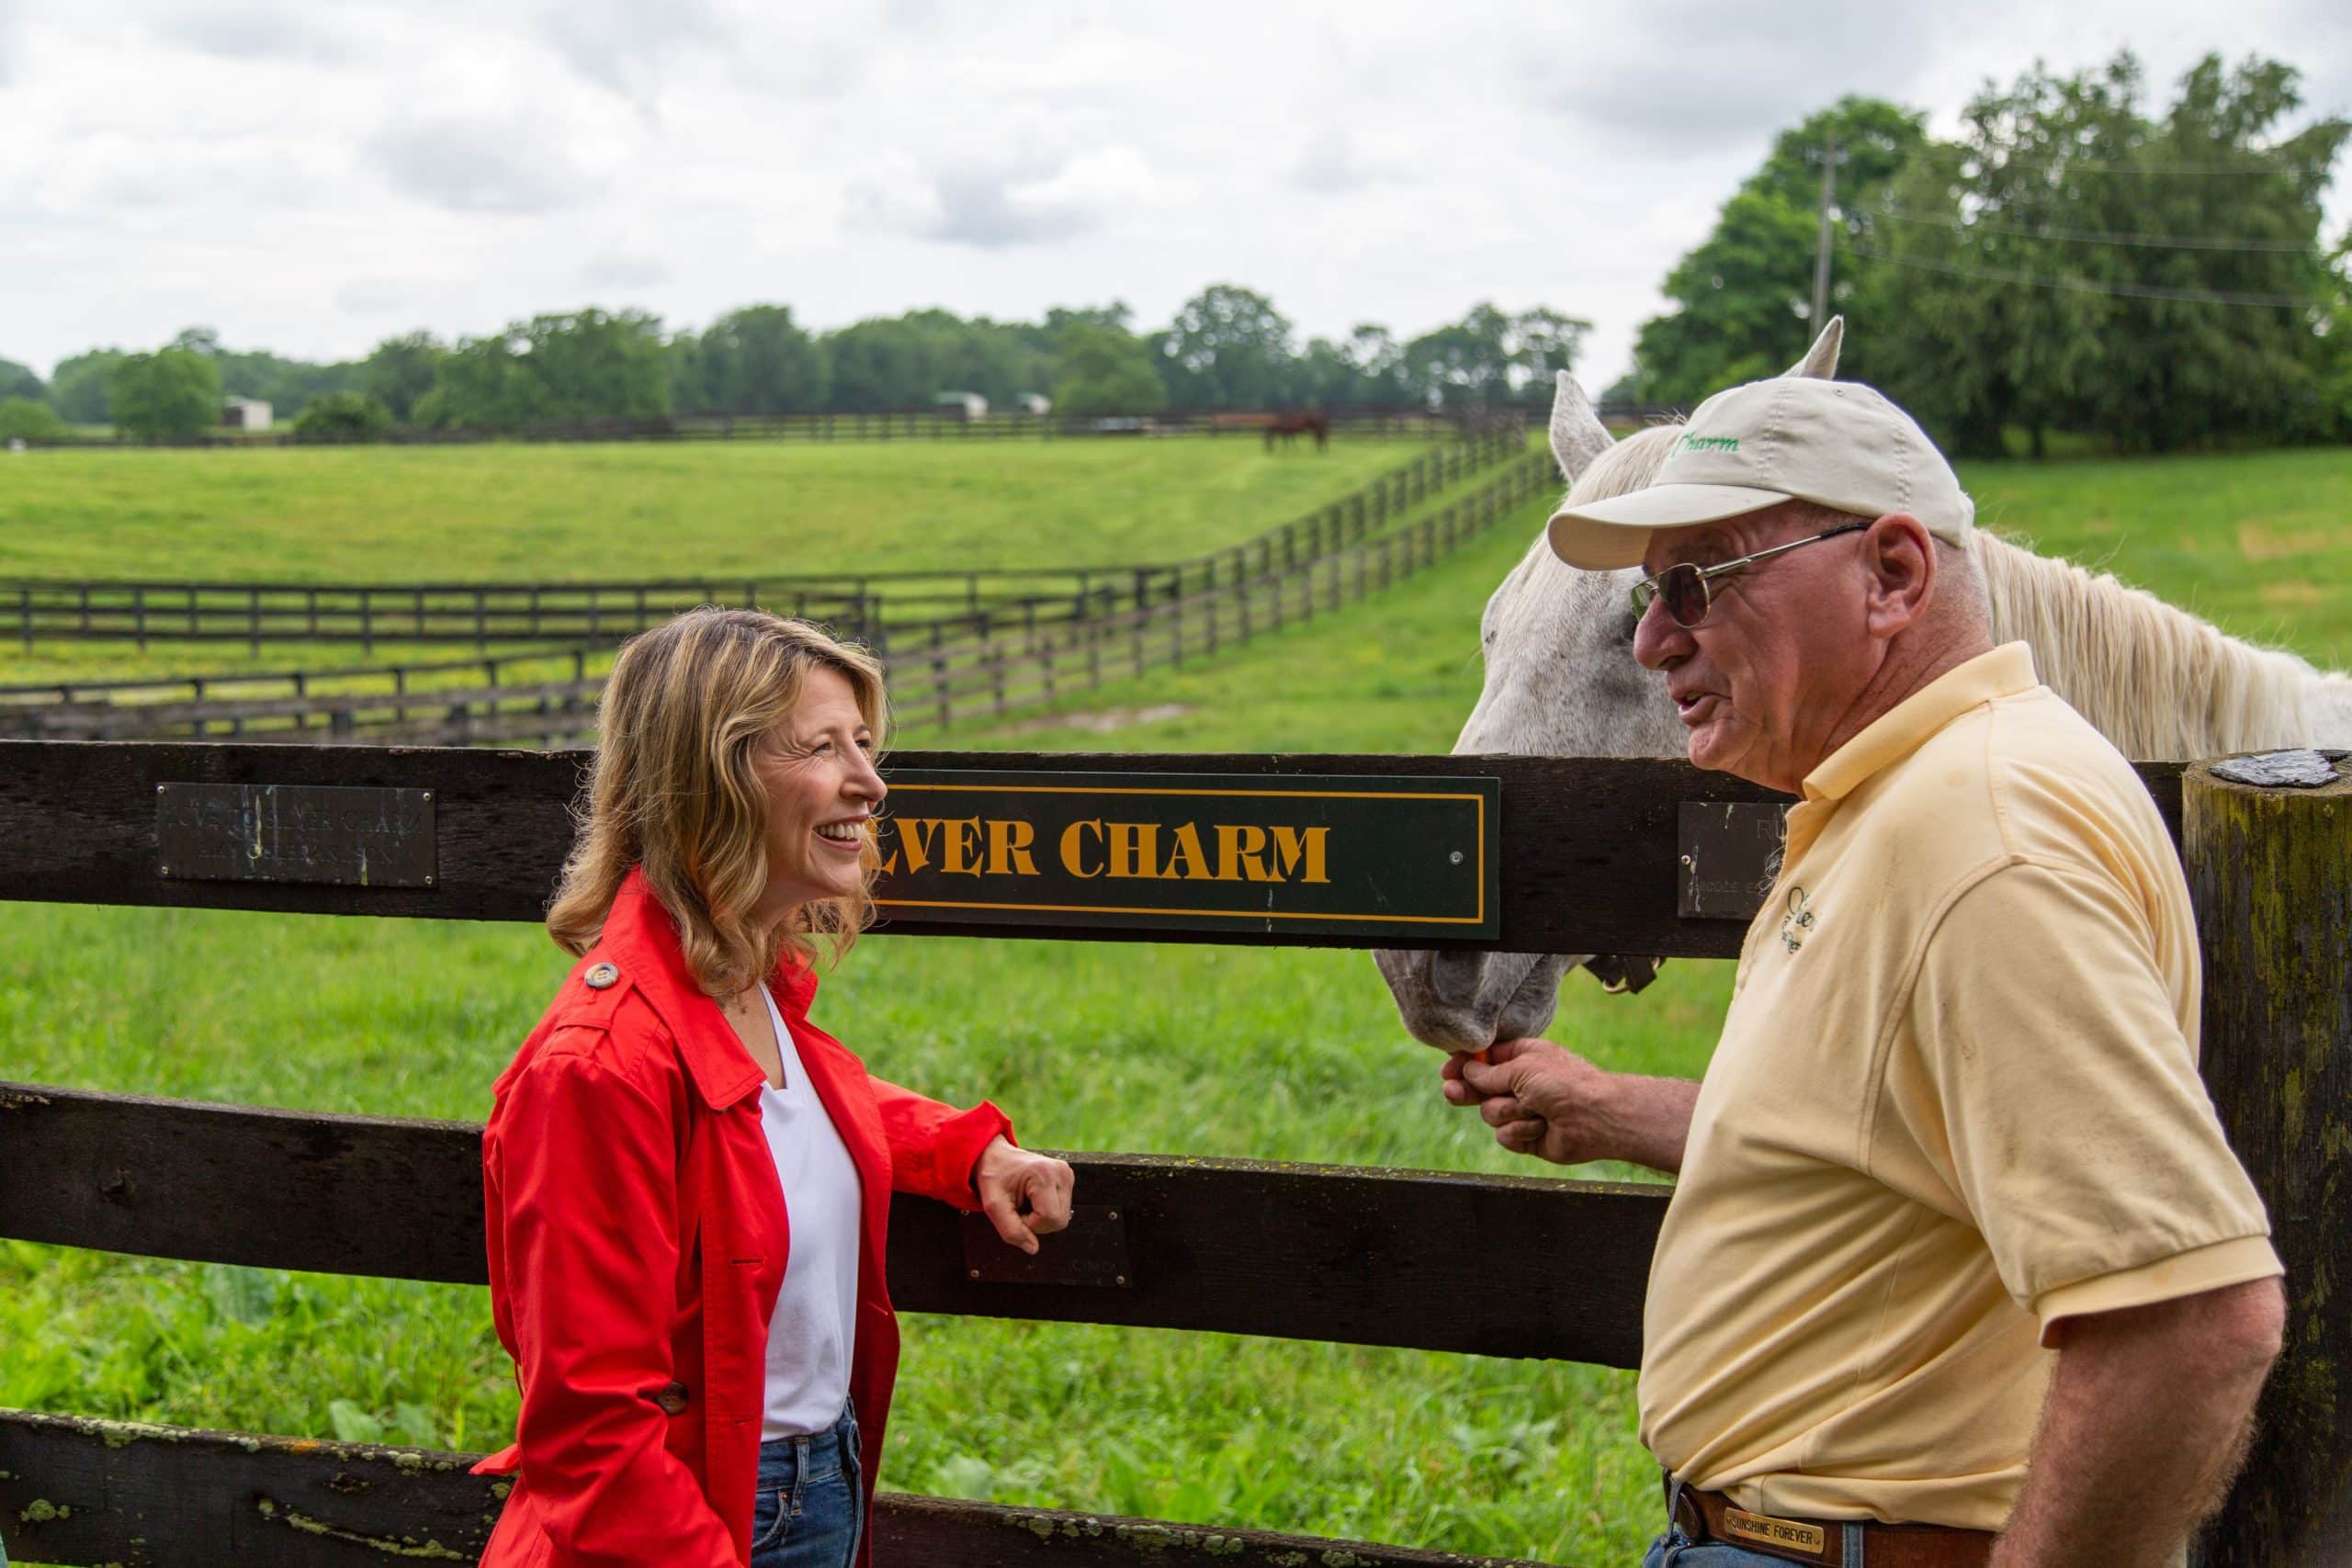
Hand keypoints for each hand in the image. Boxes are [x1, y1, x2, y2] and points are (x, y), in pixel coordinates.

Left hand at [971, 1136, 1074, 1254]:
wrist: (996, 1157)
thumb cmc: (993, 1178)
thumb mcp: (993, 1206)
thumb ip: (1010, 1230)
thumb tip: (1033, 1249)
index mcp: (1044, 1174)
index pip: (1049, 1218)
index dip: (1029, 1223)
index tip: (1014, 1209)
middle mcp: (1061, 1172)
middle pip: (1059, 1221)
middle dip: (1036, 1223)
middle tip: (1019, 1208)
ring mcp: (1067, 1174)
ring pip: (1062, 1218)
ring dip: (1041, 1218)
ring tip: (1026, 1202)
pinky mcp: (1068, 1178)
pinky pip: (1062, 1209)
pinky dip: (1047, 1211)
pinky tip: (1034, 1199)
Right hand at [1441, 1037, 1622, 1165]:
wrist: (1594, 1119)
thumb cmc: (1564, 1083)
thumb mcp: (1523, 1068)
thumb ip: (1490, 1073)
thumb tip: (1467, 1070)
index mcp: (1523, 1058)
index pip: (1485, 1060)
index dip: (1465, 1065)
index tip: (1447, 1072)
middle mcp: (1522, 1084)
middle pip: (1480, 1088)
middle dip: (1468, 1091)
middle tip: (1452, 1093)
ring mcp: (1523, 1111)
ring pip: (1490, 1114)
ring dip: (1508, 1112)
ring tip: (1533, 1110)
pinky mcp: (1526, 1137)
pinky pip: (1504, 1136)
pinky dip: (1520, 1131)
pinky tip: (1540, 1128)